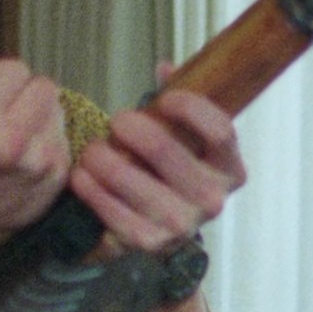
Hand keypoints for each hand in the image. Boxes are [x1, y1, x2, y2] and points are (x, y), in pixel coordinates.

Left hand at [70, 63, 247, 252]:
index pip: (220, 132)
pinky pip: (113, 211)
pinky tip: (82, 176)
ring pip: (132, 180)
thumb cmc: (172, 170)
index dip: (191, 109)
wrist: (161, 226)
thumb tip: (165, 67)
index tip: (165, 99)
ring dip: (103, 159)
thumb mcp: (184, 137)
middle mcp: (213, 200)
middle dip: (131, 127)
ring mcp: (183, 225)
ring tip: (92, 150)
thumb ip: (178, 100)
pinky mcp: (150, 244)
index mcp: (230, 169)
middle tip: (116, 121)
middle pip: (165, 151)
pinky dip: (92, 190)